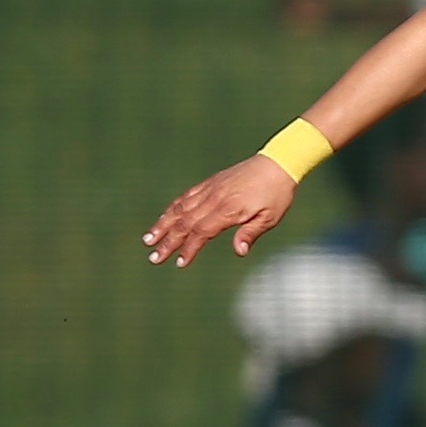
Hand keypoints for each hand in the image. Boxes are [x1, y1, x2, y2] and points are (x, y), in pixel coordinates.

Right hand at [145, 155, 298, 266]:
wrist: (277, 163)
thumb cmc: (277, 193)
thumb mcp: (270, 217)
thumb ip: (250, 234)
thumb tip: (239, 252)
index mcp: (229, 210)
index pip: (202, 232)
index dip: (189, 248)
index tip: (180, 263)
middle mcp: (214, 199)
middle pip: (185, 223)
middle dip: (168, 242)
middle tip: (154, 258)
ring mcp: (210, 189)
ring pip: (180, 209)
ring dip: (163, 225)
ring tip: (148, 239)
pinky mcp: (210, 183)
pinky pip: (186, 197)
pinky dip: (172, 208)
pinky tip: (164, 218)